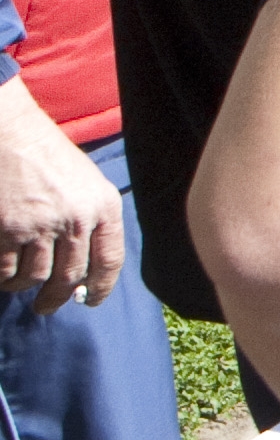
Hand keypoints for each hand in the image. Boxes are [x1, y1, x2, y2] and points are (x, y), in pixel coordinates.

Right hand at [0, 82, 127, 315]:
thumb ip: (92, 221)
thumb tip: (85, 268)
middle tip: (46, 307)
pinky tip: (3, 274)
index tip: (90, 302)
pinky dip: (3, 277)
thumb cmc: (48, 156)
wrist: (10, 132)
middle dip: (58, 299)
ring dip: (26, 287)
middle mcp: (77, 220)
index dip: (101, 288)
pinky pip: (6, 269)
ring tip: (19, 287)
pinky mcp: (8, 229)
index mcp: (103, 207)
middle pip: (71, 277)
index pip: (110, 261)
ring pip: (36, 277)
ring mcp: (41, 226)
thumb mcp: (87, 184)